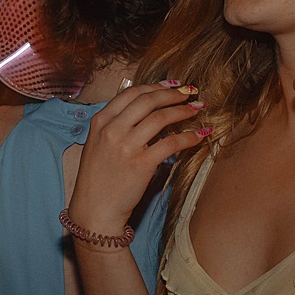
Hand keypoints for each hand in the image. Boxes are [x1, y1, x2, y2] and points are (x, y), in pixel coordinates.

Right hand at [71, 82, 207, 235]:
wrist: (94, 209)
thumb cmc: (98, 179)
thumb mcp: (98, 143)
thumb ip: (116, 125)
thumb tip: (144, 111)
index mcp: (100, 121)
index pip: (131, 93)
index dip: (155, 86)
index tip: (172, 85)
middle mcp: (112, 129)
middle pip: (147, 101)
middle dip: (172, 94)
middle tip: (190, 92)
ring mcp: (126, 145)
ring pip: (160, 118)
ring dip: (183, 111)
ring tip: (198, 110)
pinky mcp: (142, 164)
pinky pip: (171, 143)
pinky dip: (189, 137)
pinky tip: (200, 135)